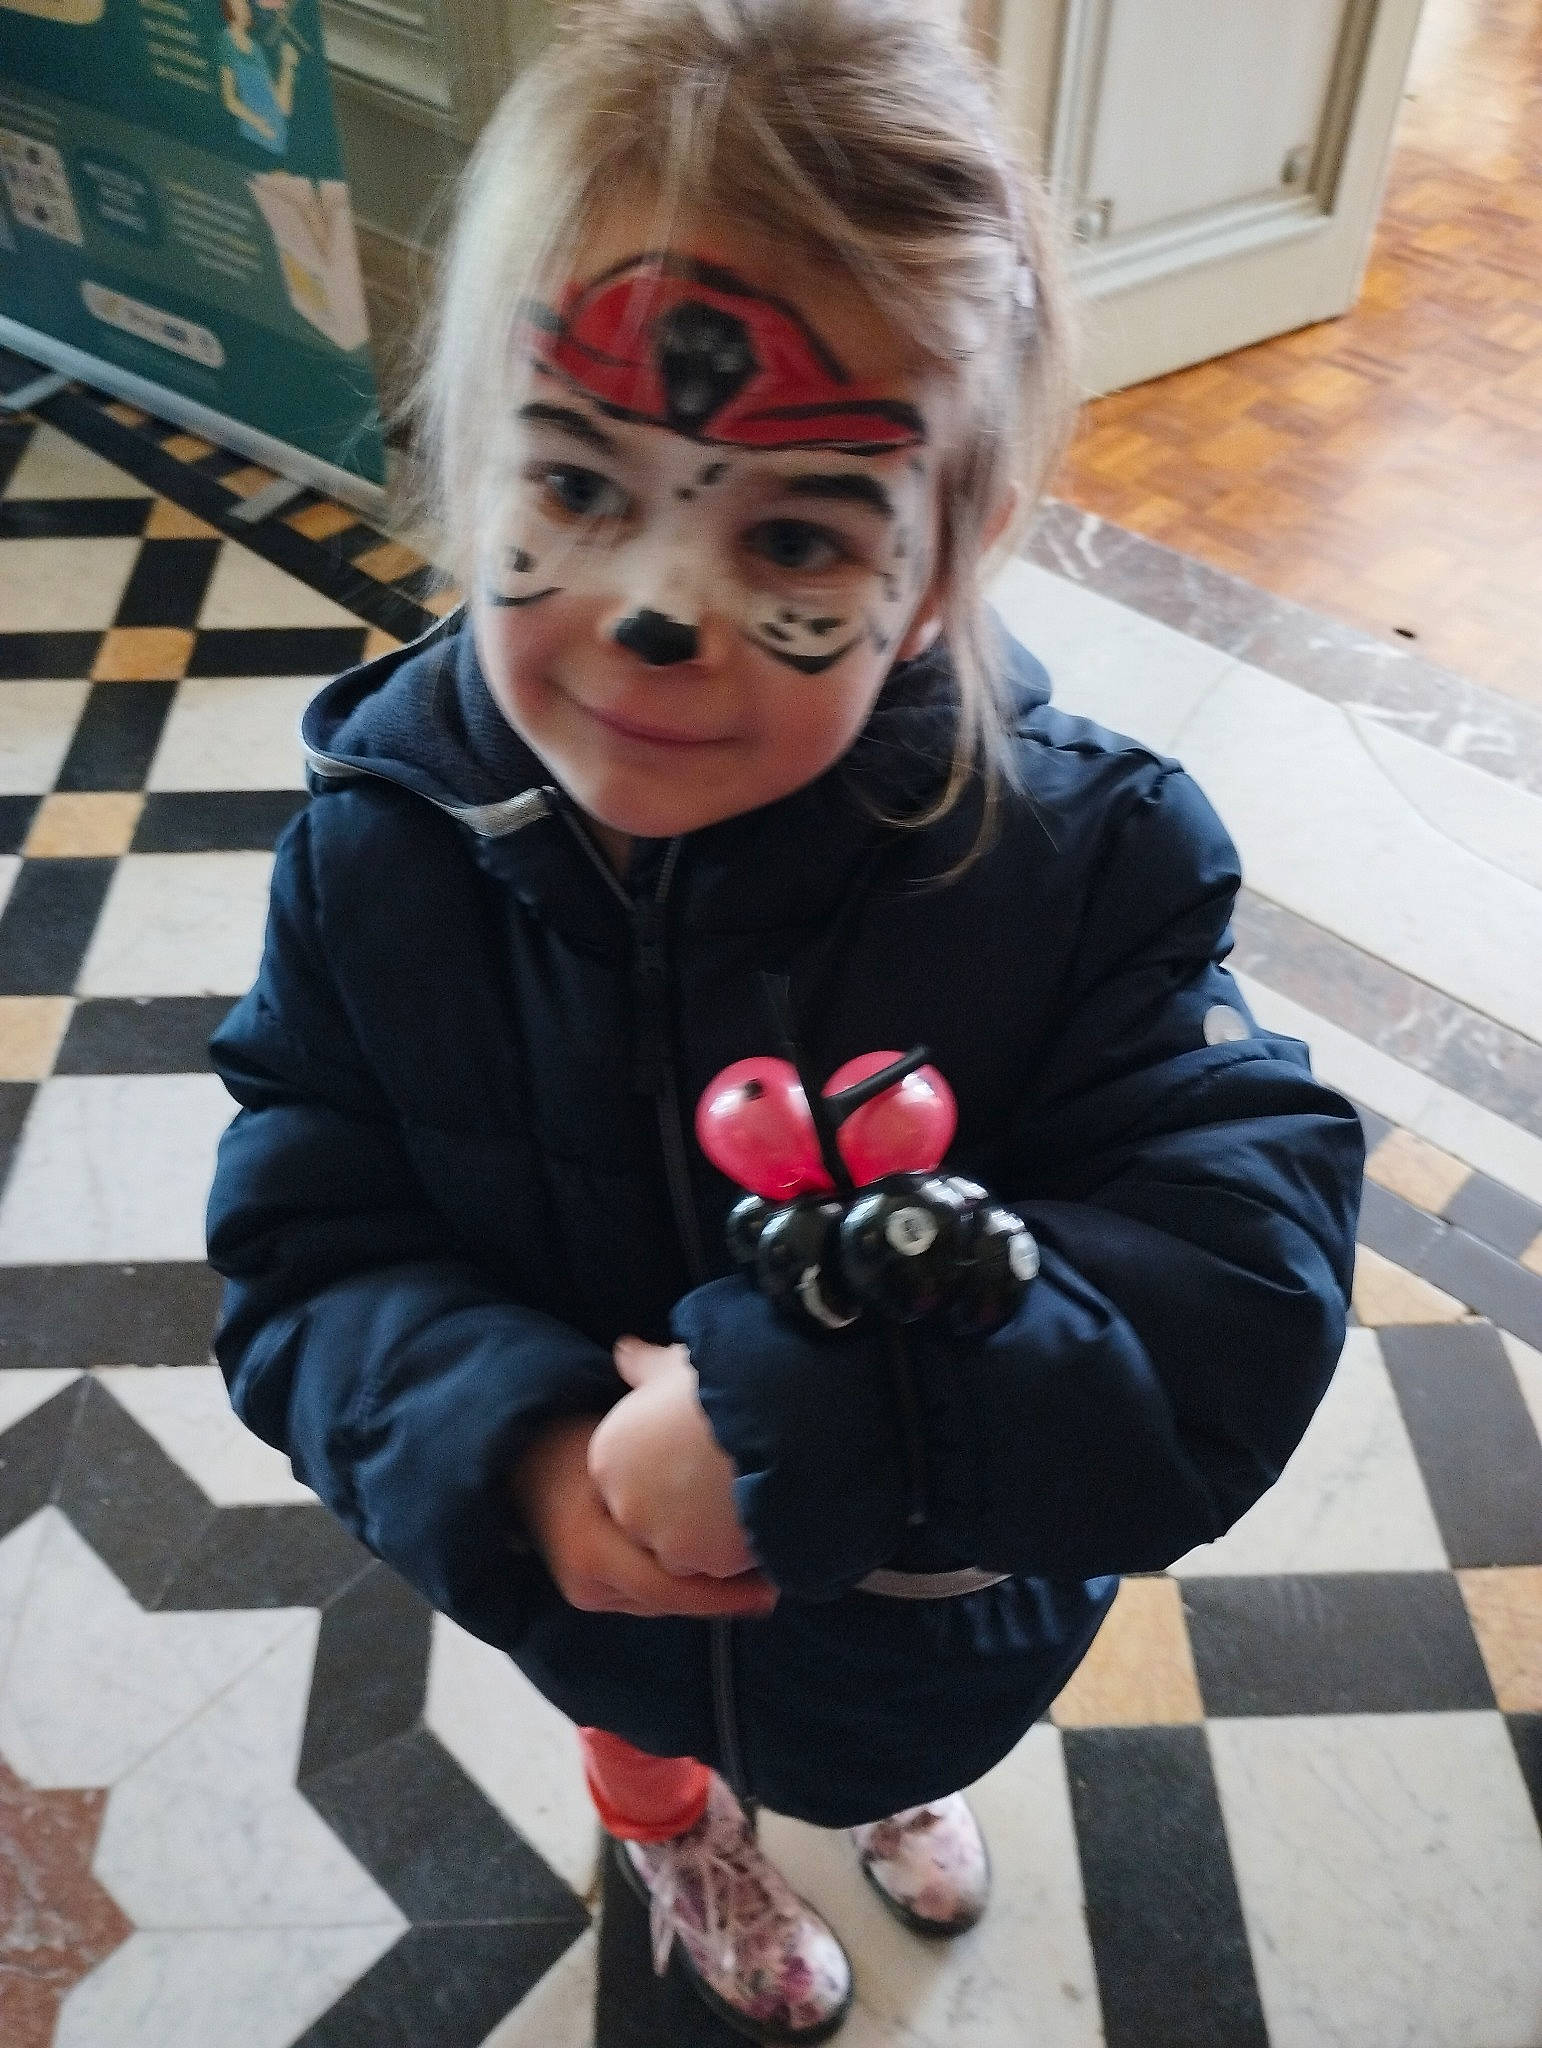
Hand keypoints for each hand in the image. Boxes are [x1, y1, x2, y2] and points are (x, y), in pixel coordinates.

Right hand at [509, 1413, 775, 1618]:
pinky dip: (684, 1584)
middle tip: (779, 1580)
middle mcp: (588, 1584)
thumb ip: (662, 1448)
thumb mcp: (618, 1435)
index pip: (671, 1589)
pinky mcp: (593, 1592)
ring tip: (759, 1577)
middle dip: (724, 1593)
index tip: (772, 1585)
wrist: (516, 1456)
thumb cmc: (572, 1436)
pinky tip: (720, 1570)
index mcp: (592, 1550)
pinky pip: (649, 1595)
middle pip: (672, 1600)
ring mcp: (587, 1592)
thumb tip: (731, 1439)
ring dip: (707, 1590)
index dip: (725, 1592)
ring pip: (663, 1601)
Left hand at [587, 1338, 759, 1580]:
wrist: (772, 1411)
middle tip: (724, 1486)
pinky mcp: (701, 1562)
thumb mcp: (675, 1364)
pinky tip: (764, 1523)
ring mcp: (661, 1538)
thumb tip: (625, 1353)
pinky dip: (739, 1555)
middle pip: (653, 1522)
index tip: (696, 1461)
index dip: (667, 1474)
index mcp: (609, 1457)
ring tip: (750, 1502)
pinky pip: (720, 1567)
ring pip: (686, 1550)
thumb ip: (644, 1366)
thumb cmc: (721, 1382)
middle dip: (685, 1511)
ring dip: (712, 1537)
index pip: (630, 1482)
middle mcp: (624, 1503)